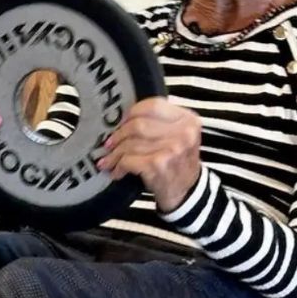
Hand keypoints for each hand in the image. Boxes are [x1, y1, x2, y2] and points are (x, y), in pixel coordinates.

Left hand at [97, 98, 201, 212]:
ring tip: (109, 159)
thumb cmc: (178, 161)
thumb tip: (124, 118)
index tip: (122, 122)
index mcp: (188, 120)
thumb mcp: (180, 136)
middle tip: (110, 143)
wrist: (186, 191)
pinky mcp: (158, 166)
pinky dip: (118, 166)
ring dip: (115, 153)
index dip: (132, 112)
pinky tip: (117, 171)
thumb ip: (161, 122)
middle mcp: (183, 133)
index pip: (154, 105)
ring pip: (130, 144)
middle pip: (138, 124)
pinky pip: (128, 160)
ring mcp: (172, 149)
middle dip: (119, 135)